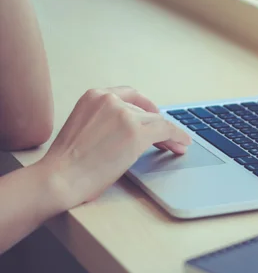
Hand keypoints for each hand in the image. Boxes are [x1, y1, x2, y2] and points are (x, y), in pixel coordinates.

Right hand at [37, 86, 191, 209]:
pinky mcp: (137, 132)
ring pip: (157, 121)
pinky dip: (177, 137)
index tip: (154, 118)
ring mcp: (124, 114)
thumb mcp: (84, 128)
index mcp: (93, 96)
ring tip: (177, 146)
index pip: (129, 96)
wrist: (60, 177)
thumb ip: (105, 122)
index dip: (145, 109)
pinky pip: (166, 130)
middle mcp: (109, 99)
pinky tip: (182, 144)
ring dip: (169, 134)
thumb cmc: (68, 163)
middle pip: (145, 110)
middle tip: (166, 139)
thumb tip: (128, 132)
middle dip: (157, 125)